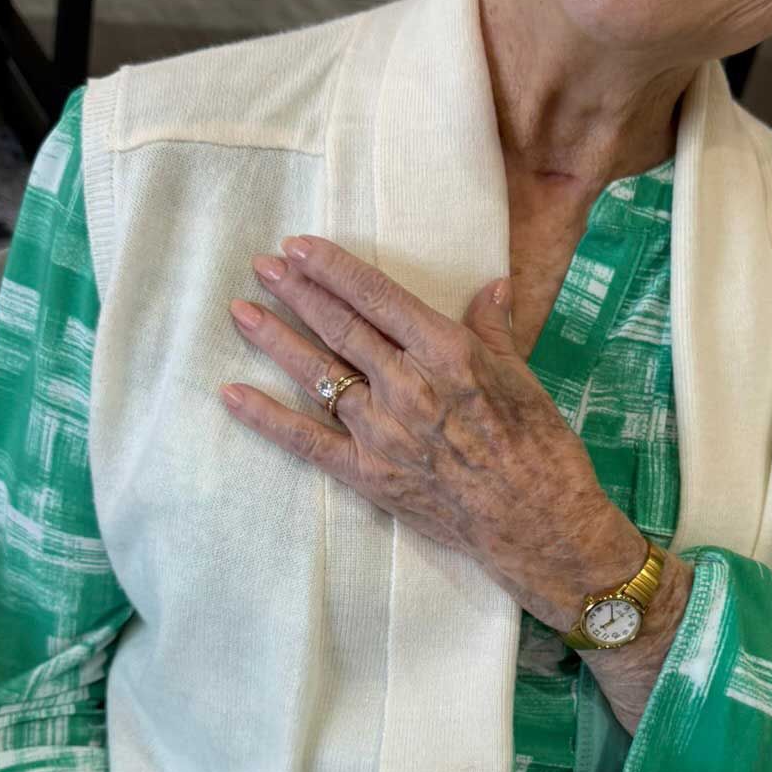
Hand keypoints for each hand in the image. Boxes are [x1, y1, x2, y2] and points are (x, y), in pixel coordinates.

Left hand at [220, 236, 633, 621]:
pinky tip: (231, 394)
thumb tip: (488, 286)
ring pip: (316, 373)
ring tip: (241, 310)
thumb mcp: (522, 376)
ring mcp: (382, 431)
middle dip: (296, 291)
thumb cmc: (540, 448)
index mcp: (447, 353)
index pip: (377, 297)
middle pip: (339, 326)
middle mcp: (407, 386)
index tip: (300, 246)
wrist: (538, 525)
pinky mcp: (368, 474)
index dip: (333, 268)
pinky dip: (265, 417)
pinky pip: (305, 441)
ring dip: (274, 339)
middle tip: (262, 265)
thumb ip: (493, 328)